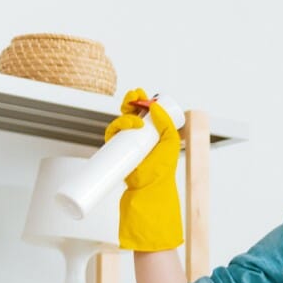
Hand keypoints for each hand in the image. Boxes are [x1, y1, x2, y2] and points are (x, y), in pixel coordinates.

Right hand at [106, 89, 182, 250]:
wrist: (150, 188)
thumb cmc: (162, 171)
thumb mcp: (170, 144)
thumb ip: (167, 125)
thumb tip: (156, 107)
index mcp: (151, 133)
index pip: (143, 112)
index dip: (141, 101)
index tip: (143, 94)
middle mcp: (137, 136)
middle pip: (129, 112)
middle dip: (130, 101)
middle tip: (135, 97)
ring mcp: (125, 142)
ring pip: (120, 120)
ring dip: (127, 115)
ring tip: (137, 122)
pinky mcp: (115, 149)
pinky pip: (112, 132)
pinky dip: (119, 125)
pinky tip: (131, 125)